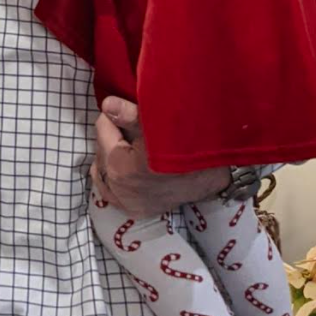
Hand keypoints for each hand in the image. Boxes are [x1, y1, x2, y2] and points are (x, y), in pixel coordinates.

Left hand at [91, 95, 229, 216]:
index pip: (102, 128)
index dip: (115, 116)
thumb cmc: (188, 144)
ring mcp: (126, 202)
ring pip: (103, 170)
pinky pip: (110, 191)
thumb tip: (106, 105)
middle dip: (112, 136)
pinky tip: (123, 166)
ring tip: (128, 145)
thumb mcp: (160, 124)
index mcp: (119, 165)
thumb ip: (129, 115)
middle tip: (130, 127)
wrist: (214, 173)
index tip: (127, 111)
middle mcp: (119, 188)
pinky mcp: (135, 210)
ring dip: (111, 156)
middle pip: (102, 149)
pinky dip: (112, 178)